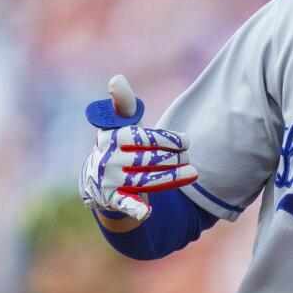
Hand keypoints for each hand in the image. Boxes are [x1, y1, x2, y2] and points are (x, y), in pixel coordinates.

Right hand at [78, 75, 197, 220]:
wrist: (98, 183)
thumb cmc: (119, 148)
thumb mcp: (120, 125)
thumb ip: (124, 104)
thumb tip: (117, 79)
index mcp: (112, 137)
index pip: (145, 137)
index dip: (169, 140)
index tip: (187, 142)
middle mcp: (108, 158)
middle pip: (149, 159)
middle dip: (174, 159)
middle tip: (190, 158)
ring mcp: (109, 180)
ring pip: (146, 180)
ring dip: (171, 178)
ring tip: (193, 173)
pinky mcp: (112, 200)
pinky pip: (125, 204)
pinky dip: (136, 208)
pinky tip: (148, 213)